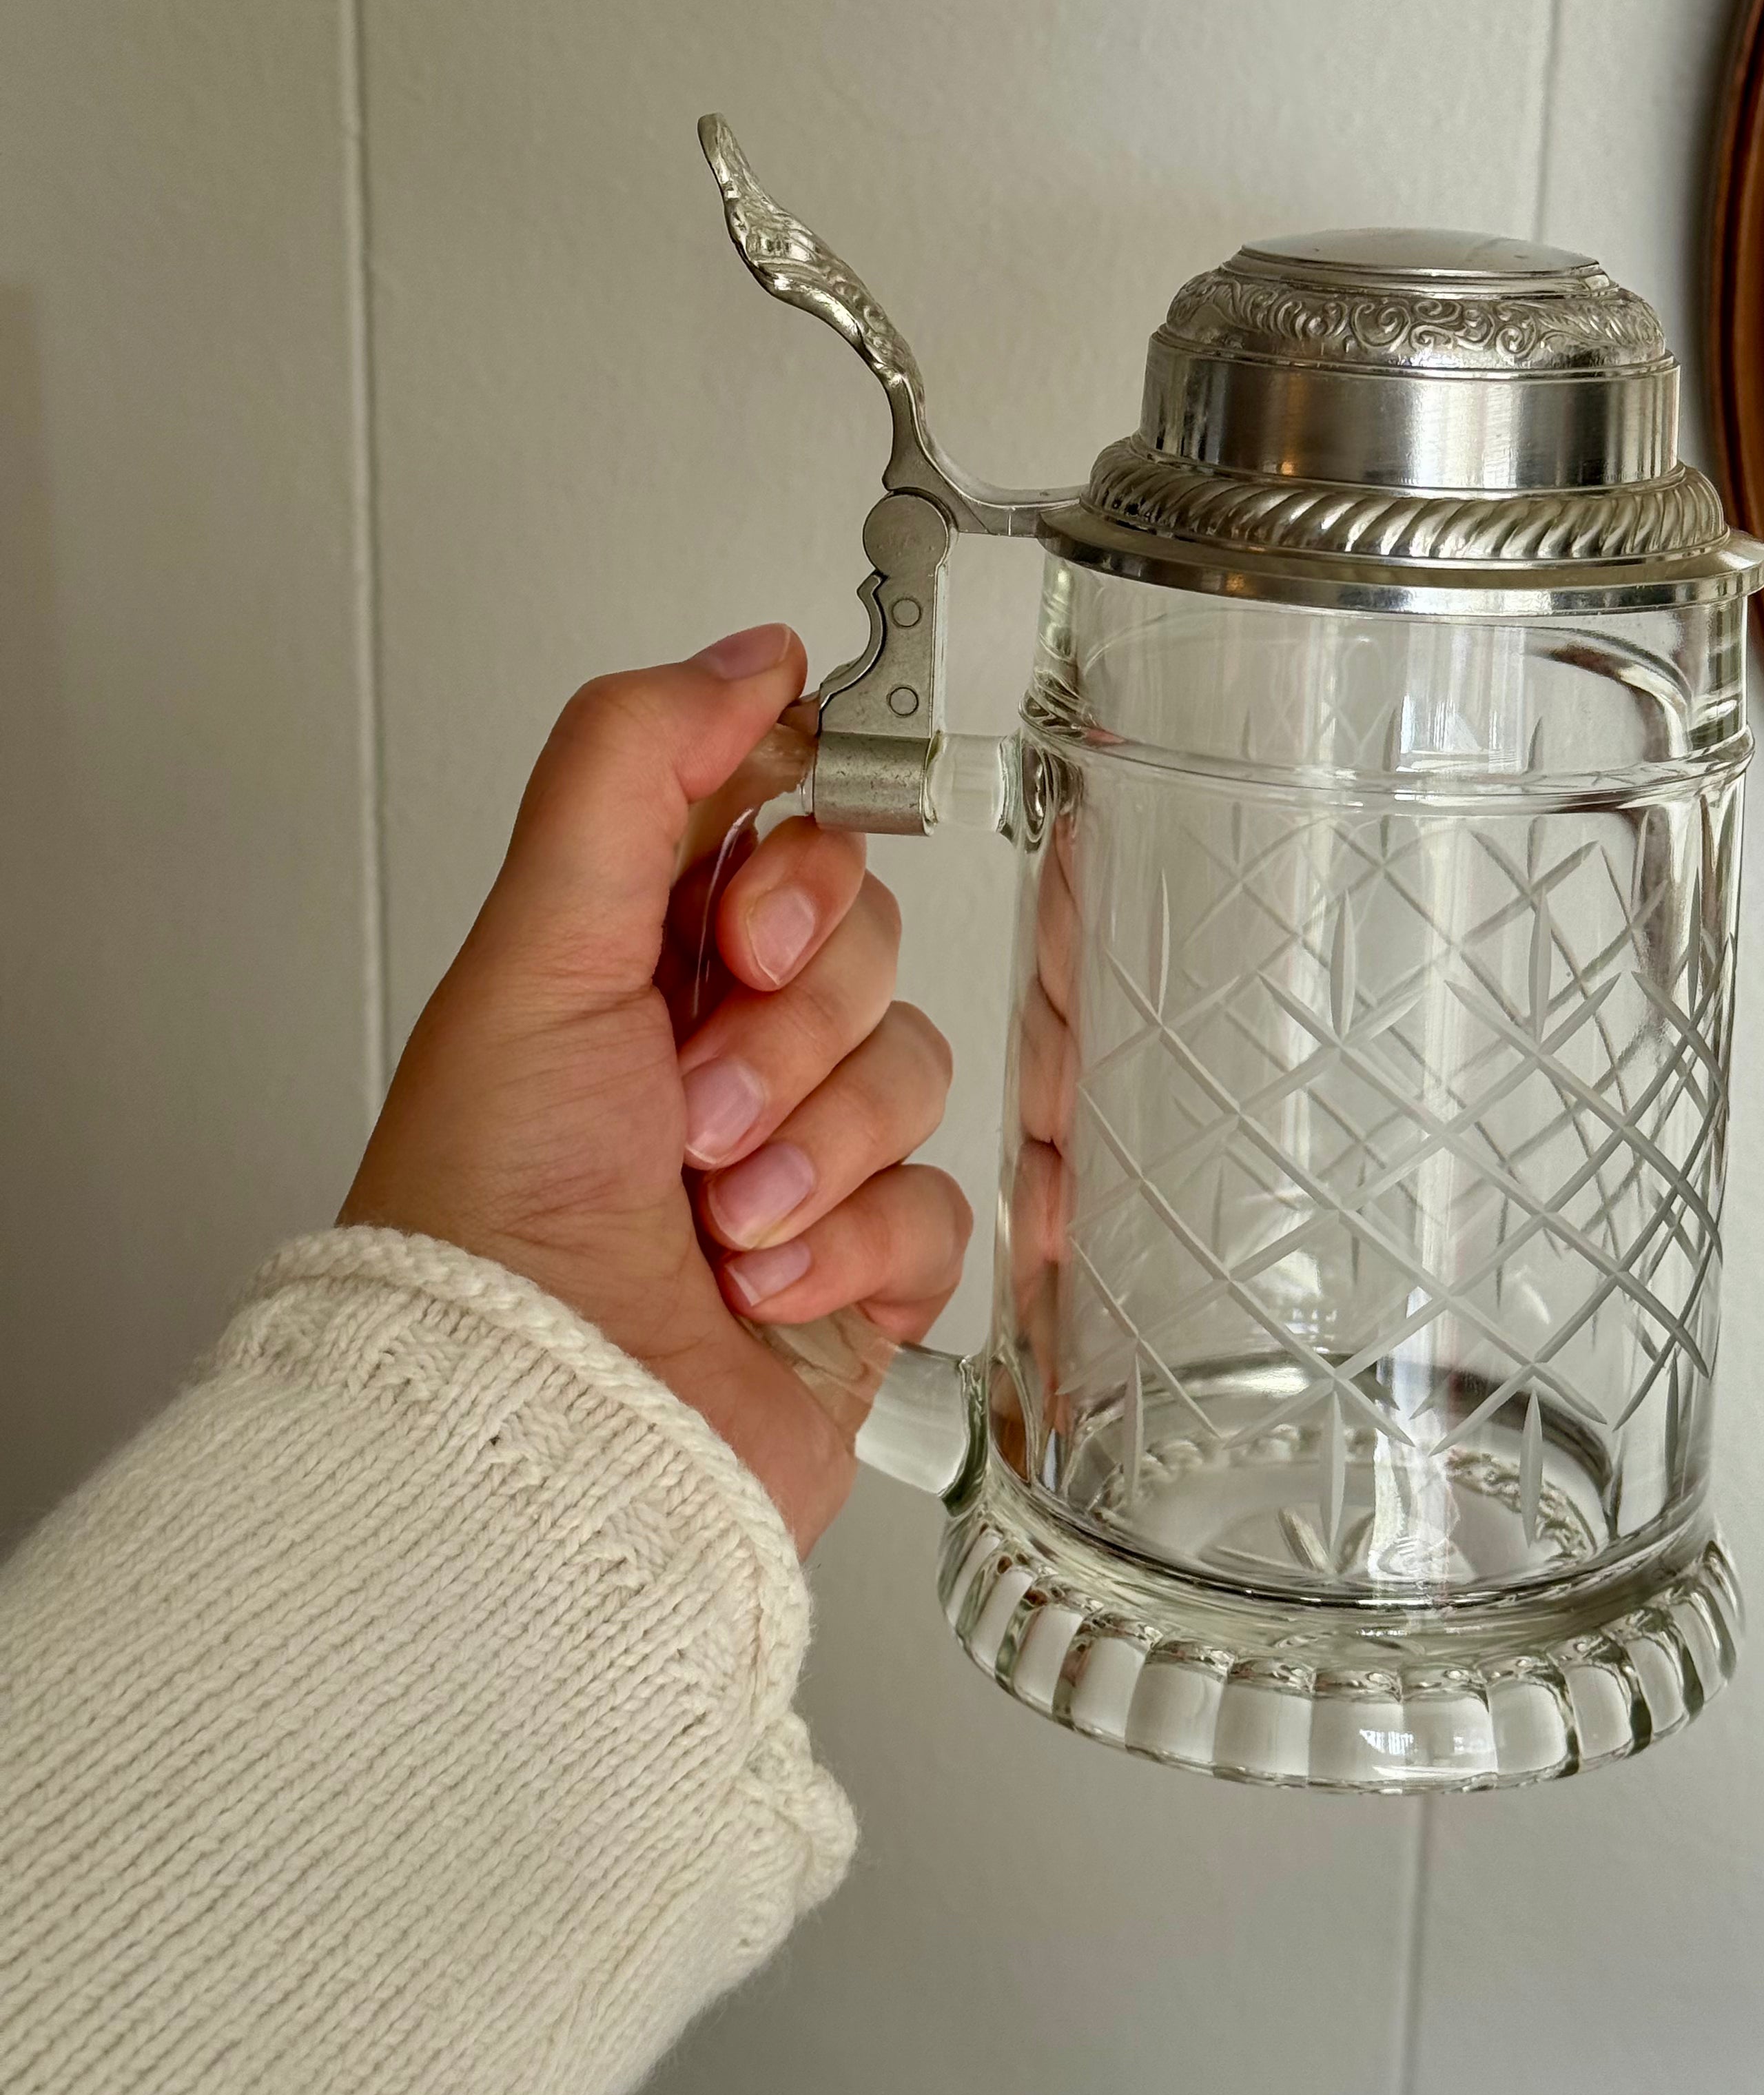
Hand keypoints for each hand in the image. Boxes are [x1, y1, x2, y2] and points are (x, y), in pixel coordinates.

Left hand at [338, 623, 971, 1549]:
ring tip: (712, 1218)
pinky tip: (765, 1286)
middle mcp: (716, 1045)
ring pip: (910, 1064)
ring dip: (811, 1147)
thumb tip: (751, 656)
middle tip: (689, 1104)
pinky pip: (942, 1202)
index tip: (737, 928)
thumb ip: (630, 767)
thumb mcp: (536, 950)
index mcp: (632, 958)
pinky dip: (853, 1245)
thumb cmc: (491, 1223)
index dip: (791, 869)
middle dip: (785, 1028)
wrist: (537, 1438)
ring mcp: (797, 1158)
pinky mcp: (862, 1266)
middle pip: (863, 941)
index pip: (780, 829)